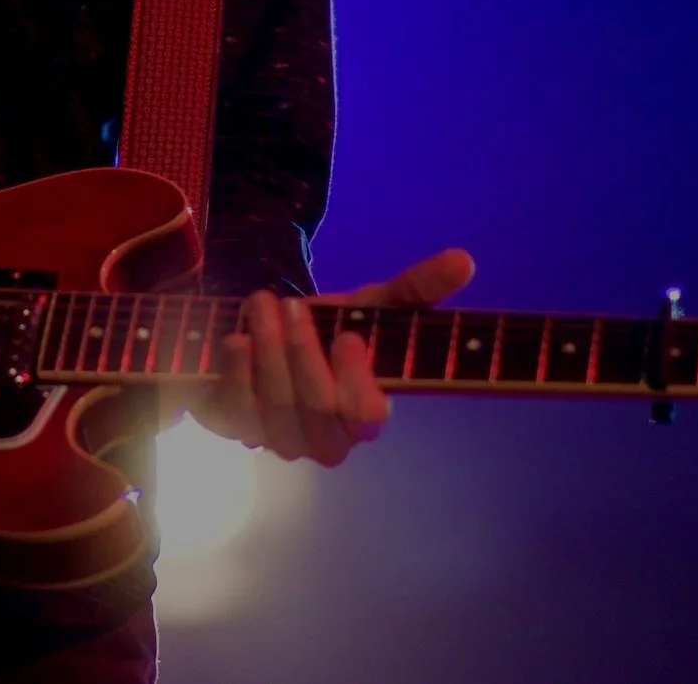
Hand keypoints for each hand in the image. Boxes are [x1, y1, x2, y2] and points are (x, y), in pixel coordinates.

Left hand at [187, 247, 475, 465]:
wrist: (269, 332)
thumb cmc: (331, 328)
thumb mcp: (372, 305)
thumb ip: (416, 289)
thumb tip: (463, 260)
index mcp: (365, 415)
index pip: (367, 416)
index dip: (357, 380)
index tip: (348, 335)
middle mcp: (325, 439)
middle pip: (316, 409)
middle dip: (302, 351)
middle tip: (292, 304)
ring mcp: (278, 438)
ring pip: (275, 408)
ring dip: (268, 351)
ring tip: (262, 303)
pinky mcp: (236, 427)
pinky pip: (235, 409)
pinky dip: (235, 370)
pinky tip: (237, 338)